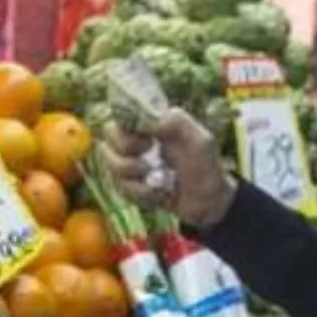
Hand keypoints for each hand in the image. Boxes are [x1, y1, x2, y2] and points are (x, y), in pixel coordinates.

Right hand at [103, 109, 236, 229]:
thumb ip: (175, 122)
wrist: (207, 204)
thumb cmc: (205, 168)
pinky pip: (119, 186)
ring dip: (132, 176)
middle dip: (125, 152)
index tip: (146, 140)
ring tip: (155, 182)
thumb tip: (143, 116)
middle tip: (147, 160)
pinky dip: (139, 194)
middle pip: (110, 136)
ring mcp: (132, 162)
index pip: (123, 112)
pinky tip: (157, 195)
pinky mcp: (130, 185)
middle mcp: (139, 139)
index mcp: (154, 122)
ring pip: (110, 163)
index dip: (127, 126)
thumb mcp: (198, 141)